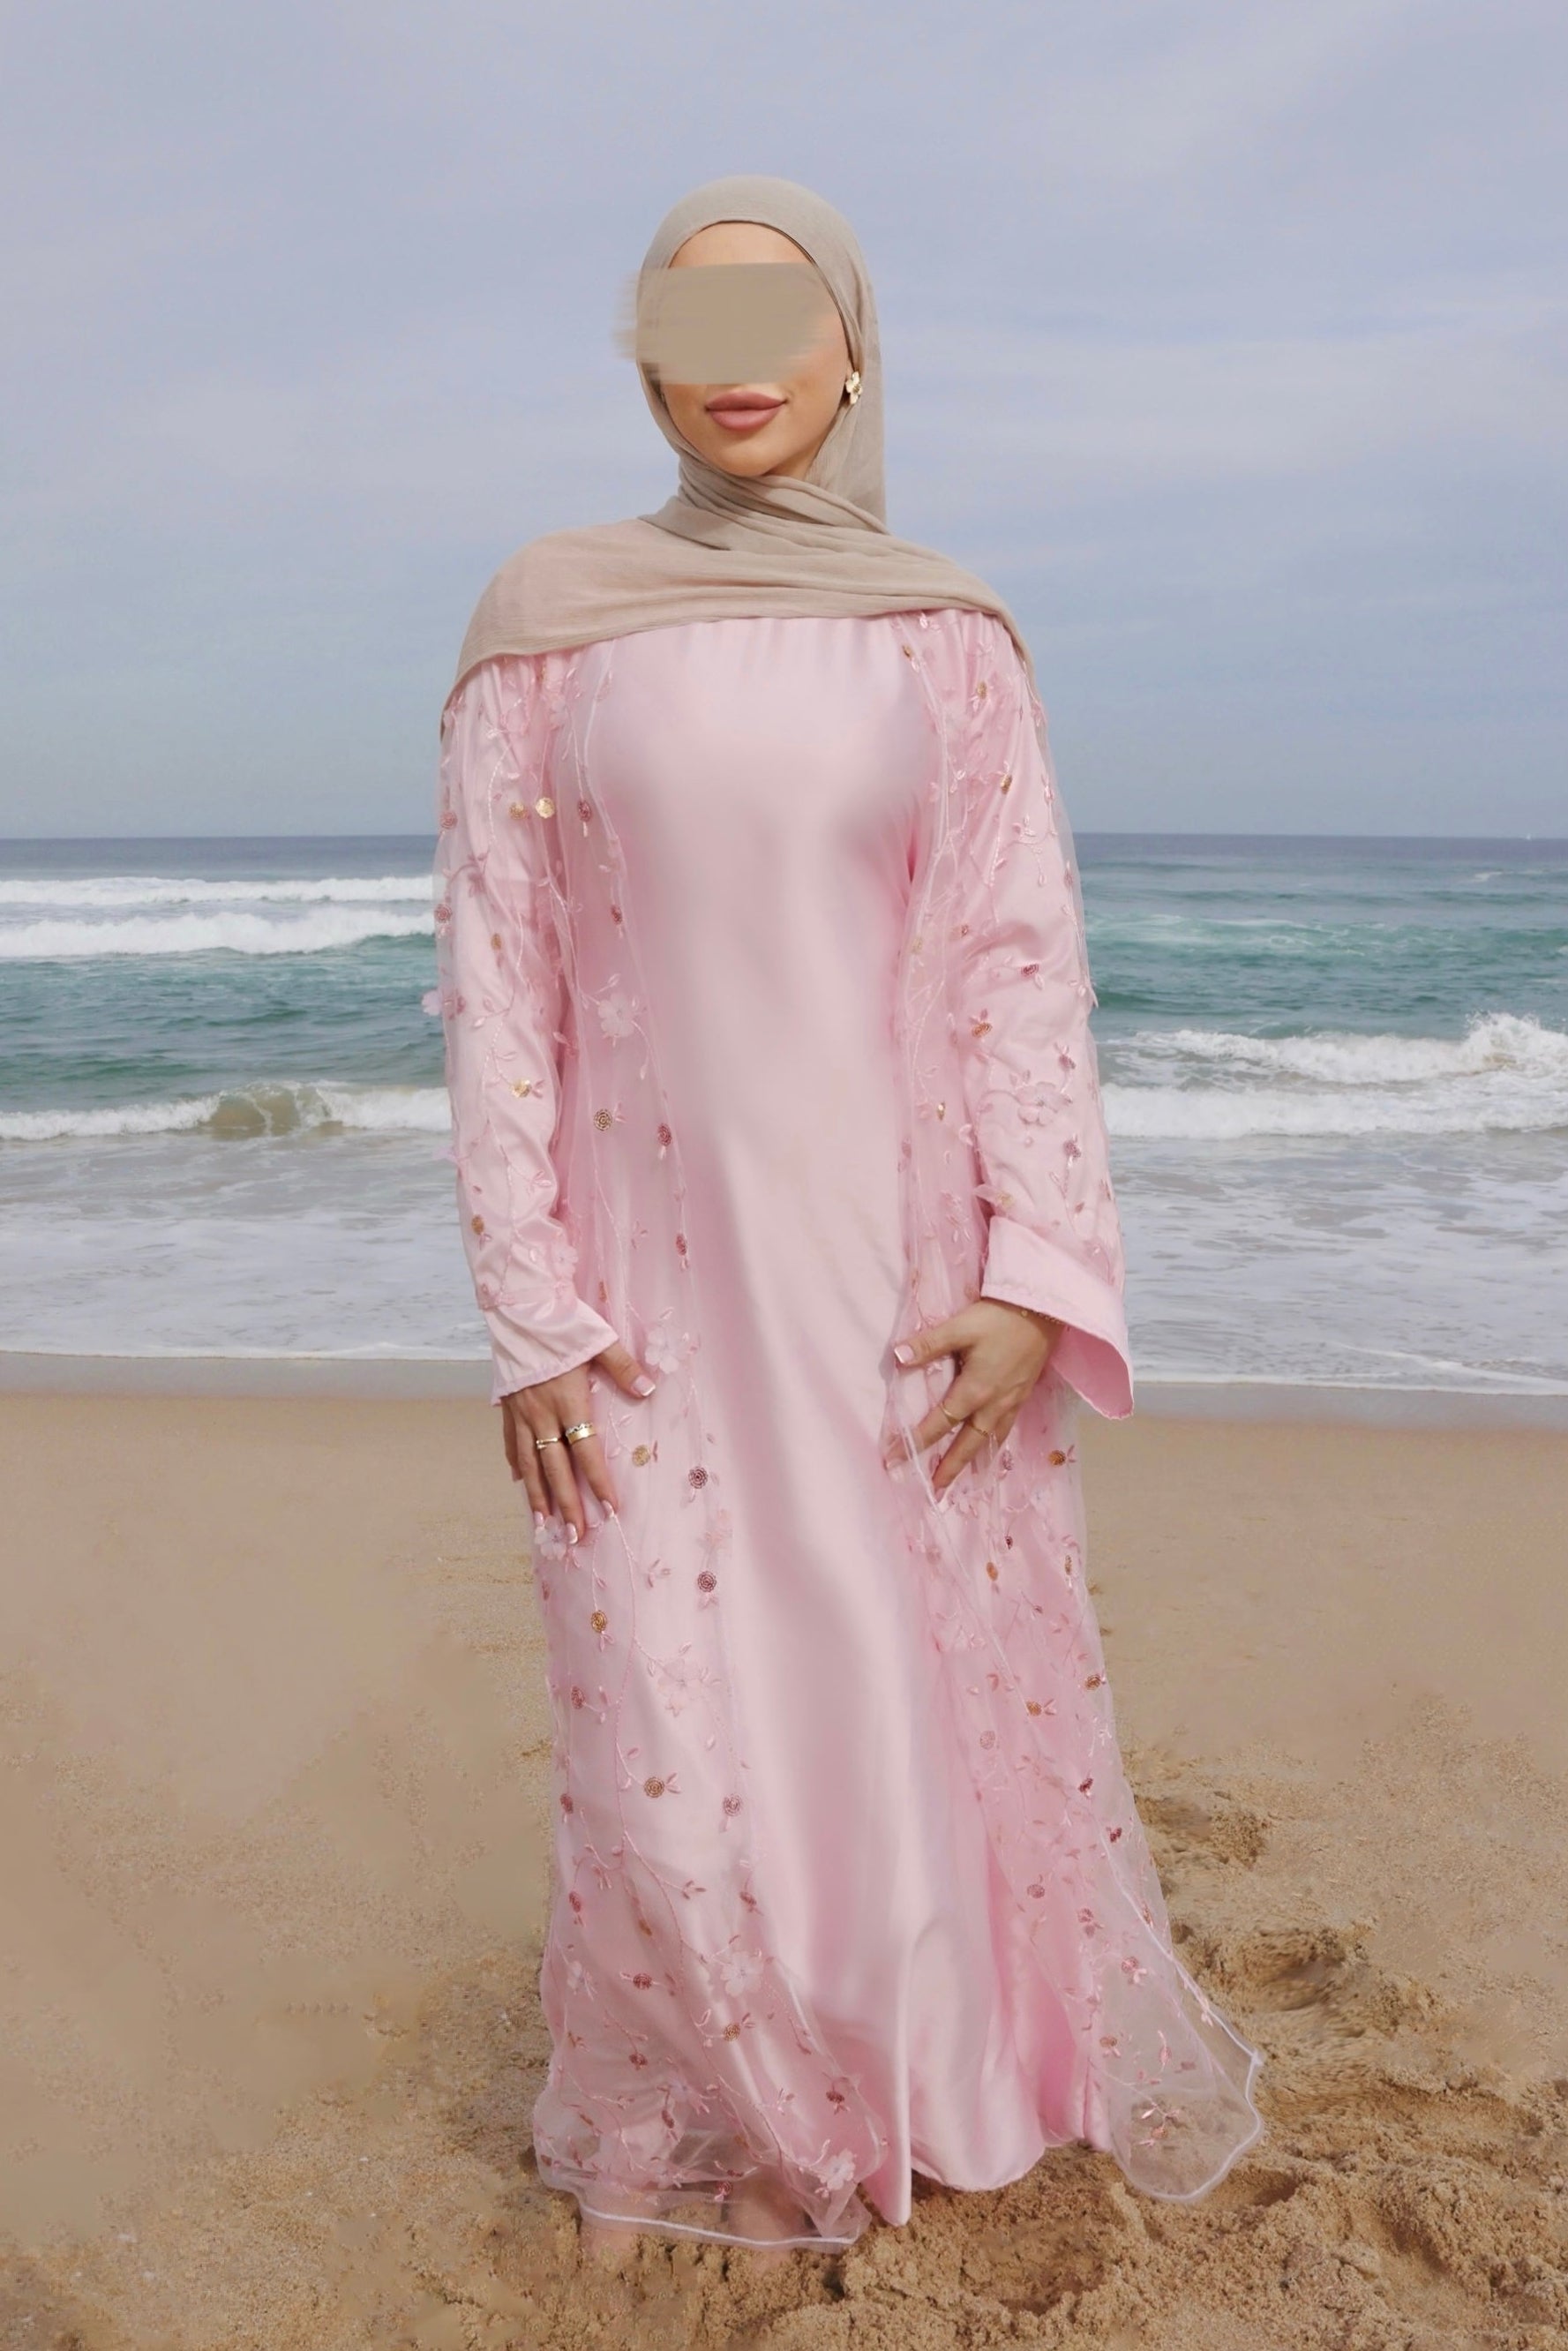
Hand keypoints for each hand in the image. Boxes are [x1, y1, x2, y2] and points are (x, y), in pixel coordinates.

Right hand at [501, 1340, 655, 1544]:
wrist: (518, 1307)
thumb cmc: (563, 1322)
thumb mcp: (599, 1341)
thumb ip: (624, 1368)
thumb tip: (649, 1390)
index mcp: (568, 1400)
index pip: (586, 1451)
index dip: (598, 1482)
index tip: (610, 1511)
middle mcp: (542, 1413)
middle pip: (556, 1468)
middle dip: (567, 1504)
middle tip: (574, 1536)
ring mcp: (521, 1412)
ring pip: (530, 1463)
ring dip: (537, 1496)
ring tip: (543, 1525)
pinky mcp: (507, 1405)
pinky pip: (511, 1442)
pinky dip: (516, 1464)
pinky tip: (518, 1483)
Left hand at [887, 1299, 1061, 1492]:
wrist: (1044, 1310)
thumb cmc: (1000, 1317)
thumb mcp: (960, 1326)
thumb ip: (929, 1344)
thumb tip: (897, 1357)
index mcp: (974, 1390)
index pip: (939, 1423)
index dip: (915, 1442)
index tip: (894, 1458)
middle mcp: (993, 1403)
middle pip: (968, 1443)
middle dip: (950, 1467)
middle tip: (935, 1490)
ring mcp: (1011, 1401)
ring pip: (990, 1440)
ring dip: (973, 1460)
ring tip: (962, 1477)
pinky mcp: (1023, 1394)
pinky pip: (1006, 1428)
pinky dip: (994, 1443)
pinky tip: (990, 1445)